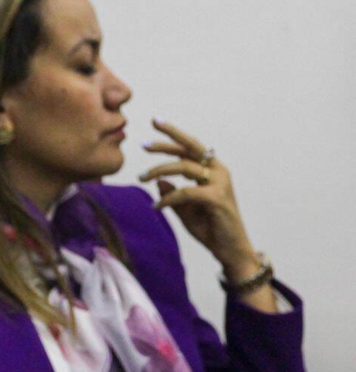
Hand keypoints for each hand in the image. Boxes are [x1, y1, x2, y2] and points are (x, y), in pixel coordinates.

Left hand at [139, 119, 259, 276]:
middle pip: (189, 148)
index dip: (172, 134)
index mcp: (212, 170)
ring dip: (158, 171)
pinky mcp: (217, 197)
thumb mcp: (184, 208)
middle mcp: (218, 171)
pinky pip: (185, 192)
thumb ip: (173, 193)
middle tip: (143, 143)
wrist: (229, 249)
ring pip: (183, 167)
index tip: (154, 122)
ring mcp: (220, 183)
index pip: (190, 147)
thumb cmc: (209, 227)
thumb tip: (158, 181)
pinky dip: (168, 198)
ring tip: (141, 179)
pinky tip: (157, 207)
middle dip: (166, 141)